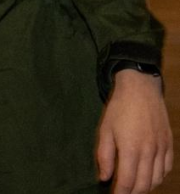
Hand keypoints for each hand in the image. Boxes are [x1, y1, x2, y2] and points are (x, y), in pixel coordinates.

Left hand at [96, 69, 172, 192]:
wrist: (141, 90)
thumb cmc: (119, 109)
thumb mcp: (105, 130)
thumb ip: (104, 156)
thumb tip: (105, 178)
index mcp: (131, 149)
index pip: (128, 182)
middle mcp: (150, 152)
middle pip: (144, 184)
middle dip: (133, 193)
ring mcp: (162, 149)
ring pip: (157, 179)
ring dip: (146, 187)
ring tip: (134, 188)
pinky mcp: (169, 144)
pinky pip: (167, 169)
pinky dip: (158, 177)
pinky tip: (149, 177)